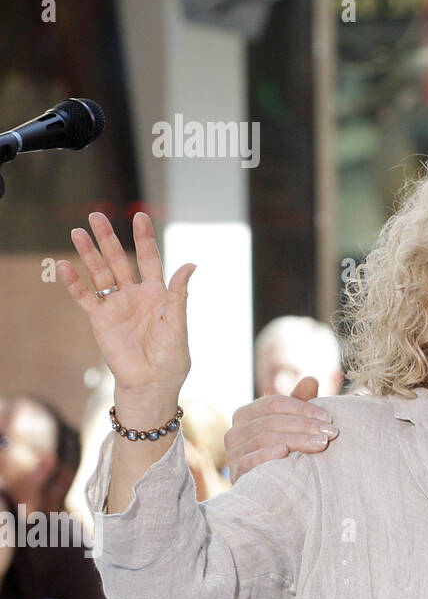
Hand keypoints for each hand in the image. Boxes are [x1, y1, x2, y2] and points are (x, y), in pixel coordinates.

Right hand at [58, 212, 194, 413]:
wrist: (152, 383)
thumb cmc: (172, 356)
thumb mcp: (178, 323)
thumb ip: (178, 293)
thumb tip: (189, 264)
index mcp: (158, 293)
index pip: (150, 259)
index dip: (144, 238)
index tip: (140, 216)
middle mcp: (135, 295)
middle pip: (120, 260)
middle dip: (109, 238)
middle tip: (97, 215)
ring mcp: (116, 306)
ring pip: (100, 274)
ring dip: (89, 254)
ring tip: (77, 232)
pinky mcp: (100, 320)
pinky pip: (85, 298)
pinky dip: (75, 283)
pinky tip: (65, 265)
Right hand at [224, 377, 334, 483]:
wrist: (269, 489)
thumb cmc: (284, 451)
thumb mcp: (292, 425)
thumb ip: (300, 403)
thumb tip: (311, 379)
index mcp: (246, 414)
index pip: (274, 403)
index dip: (303, 408)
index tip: (328, 418)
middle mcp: (234, 431)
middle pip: (271, 421)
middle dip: (305, 425)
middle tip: (331, 432)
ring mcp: (233, 453)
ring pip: (265, 439)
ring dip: (296, 440)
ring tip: (321, 444)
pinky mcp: (236, 473)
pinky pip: (249, 460)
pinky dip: (267, 455)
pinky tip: (285, 453)